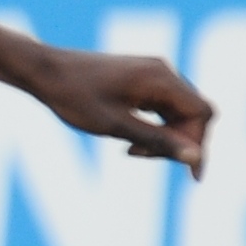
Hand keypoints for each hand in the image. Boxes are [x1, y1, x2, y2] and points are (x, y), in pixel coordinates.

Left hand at [27, 47, 212, 174]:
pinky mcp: (141, 78)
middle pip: (193, 112)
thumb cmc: (75, 97)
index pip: (201, 113)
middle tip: (141, 157)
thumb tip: (195, 158)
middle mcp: (162, 70)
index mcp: (160, 77)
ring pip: (178, 111)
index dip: (200, 144)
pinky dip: (155, 126)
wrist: (44, 71)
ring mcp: (152, 72)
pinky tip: (131, 141)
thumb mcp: (116, 126)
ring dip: (165, 136)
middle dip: (179, 141)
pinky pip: (163, 106)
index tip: (189, 175)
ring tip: (131, 151)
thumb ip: (158, 141)